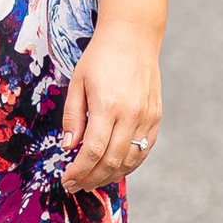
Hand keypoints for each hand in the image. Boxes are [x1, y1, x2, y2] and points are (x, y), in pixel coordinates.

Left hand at [60, 20, 161, 195]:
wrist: (133, 37)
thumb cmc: (100, 57)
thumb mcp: (77, 82)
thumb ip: (73, 117)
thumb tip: (68, 147)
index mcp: (107, 105)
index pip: (93, 152)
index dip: (78, 171)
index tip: (66, 180)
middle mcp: (130, 115)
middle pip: (112, 162)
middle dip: (91, 179)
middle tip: (76, 185)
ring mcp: (146, 117)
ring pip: (130, 161)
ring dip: (110, 176)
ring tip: (92, 181)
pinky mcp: (155, 117)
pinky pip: (143, 150)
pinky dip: (129, 164)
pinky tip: (114, 168)